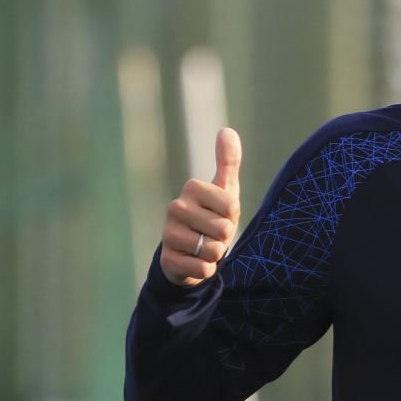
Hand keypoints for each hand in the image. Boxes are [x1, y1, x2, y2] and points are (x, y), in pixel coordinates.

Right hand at [160, 128, 241, 286]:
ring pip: (213, 250)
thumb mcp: (225, 189)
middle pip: (223, 229)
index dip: (232, 216)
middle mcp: (175, 208)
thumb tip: (227, 130)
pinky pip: (203, 269)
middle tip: (212, 233)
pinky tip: (195, 261)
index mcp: (192, 188)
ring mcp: (168, 234)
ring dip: (215, 253)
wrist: (191, 251)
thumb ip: (228, 161)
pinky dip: (206, 270)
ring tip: (204, 246)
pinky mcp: (168, 259)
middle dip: (224, 237)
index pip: (232, 206)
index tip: (221, 215)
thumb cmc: (213, 216)